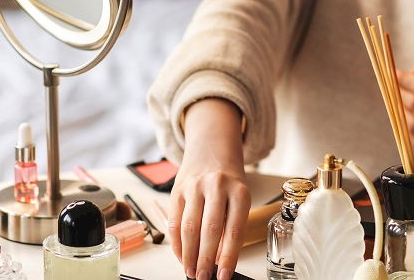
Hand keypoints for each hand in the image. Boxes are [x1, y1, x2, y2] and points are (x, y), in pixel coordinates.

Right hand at [169, 98, 250, 279]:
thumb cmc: (228, 179)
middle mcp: (216, 186)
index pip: (233, 231)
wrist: (211, 147)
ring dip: (188, 255)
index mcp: (238, 191)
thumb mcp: (238, 198)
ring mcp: (194, 186)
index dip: (228, 257)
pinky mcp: (177, 189)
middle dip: (204, 260)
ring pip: (189, 227)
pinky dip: (176, 242)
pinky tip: (180, 255)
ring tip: (190, 271)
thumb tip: (219, 260)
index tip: (223, 276)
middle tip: (203, 277)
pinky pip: (174, 220)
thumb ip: (230, 225)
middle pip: (208, 231)